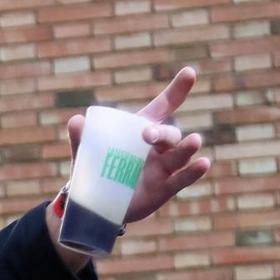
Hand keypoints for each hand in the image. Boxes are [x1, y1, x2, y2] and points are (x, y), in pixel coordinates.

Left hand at [64, 65, 211, 225]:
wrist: (95, 206)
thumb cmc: (95, 171)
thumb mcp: (86, 153)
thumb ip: (81, 137)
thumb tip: (76, 121)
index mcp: (142, 130)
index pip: (163, 106)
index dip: (177, 90)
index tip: (189, 73)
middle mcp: (158, 146)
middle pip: (169, 134)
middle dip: (162, 133)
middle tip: (148, 135)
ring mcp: (164, 167)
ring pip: (181, 153)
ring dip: (188, 147)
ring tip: (194, 141)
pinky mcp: (166, 188)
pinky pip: (183, 178)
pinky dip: (194, 171)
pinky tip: (203, 163)